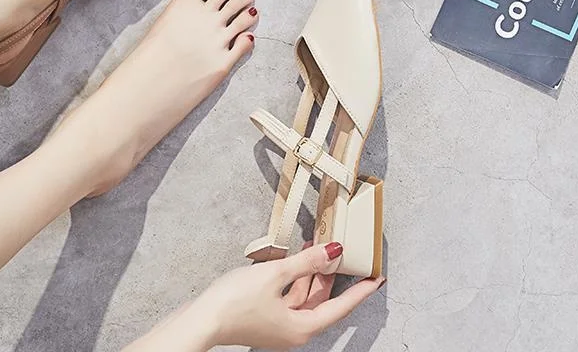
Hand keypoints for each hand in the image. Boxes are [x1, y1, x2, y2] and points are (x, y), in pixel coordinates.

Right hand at [125, 242, 384, 351]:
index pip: (340, 307)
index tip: (377, 278)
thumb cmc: (236, 302)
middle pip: (322, 301)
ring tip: (318, 247)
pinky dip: (296, 279)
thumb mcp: (277, 275)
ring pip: (305, 298)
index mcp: (302, 327)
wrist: (201, 320)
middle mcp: (293, 330)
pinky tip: (293, 261)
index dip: (359, 291)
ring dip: (312, 274)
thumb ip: (308, 262)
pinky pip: (289, 297)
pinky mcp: (264, 318)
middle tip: (344, 252)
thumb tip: (334, 251)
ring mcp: (278, 325)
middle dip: (332, 275)